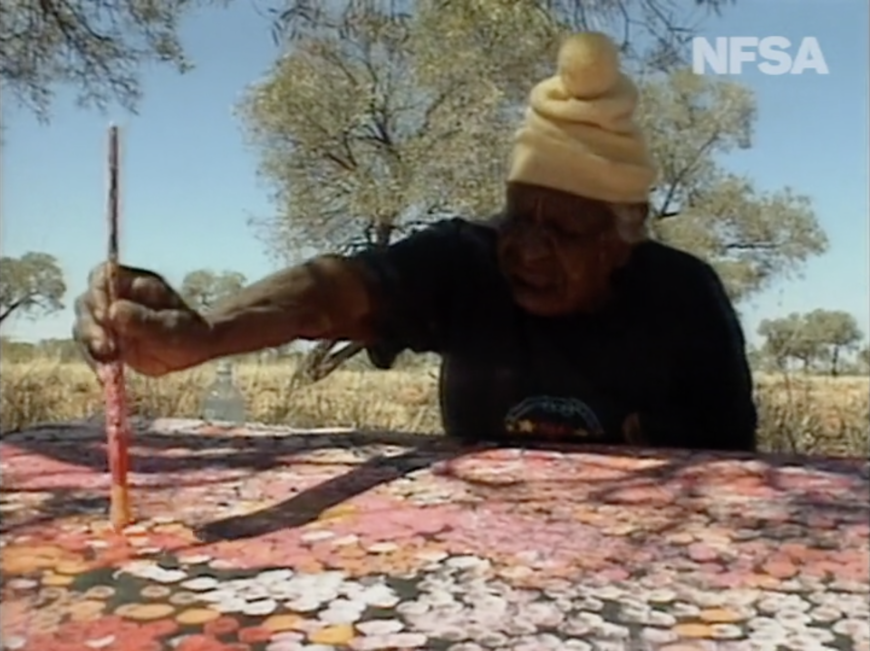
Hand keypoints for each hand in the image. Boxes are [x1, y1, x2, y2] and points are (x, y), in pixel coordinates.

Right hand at [73, 263, 212, 376]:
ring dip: (90, 344)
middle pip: (86, 303)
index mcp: (131, 282)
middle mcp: (113, 297)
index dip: (98, 293)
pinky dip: (94, 360)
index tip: (104, 314)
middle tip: (104, 346)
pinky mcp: (106, 341)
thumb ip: (144, 318)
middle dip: (91, 325)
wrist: (194, 347)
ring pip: (83, 327)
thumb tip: (113, 311)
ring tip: (107, 359)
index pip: (102, 276)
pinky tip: (104, 372)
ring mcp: (107, 320)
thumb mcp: (171, 324)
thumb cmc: (187, 328)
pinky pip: (90, 349)